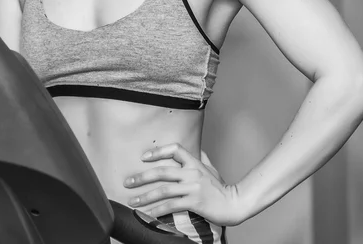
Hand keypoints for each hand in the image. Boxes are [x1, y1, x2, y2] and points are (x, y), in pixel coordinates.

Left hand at [123, 143, 245, 225]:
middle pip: (162, 171)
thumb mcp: (212, 169)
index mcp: (195, 163)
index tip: (143, 157)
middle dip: (142, 177)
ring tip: (132, 200)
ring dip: (145, 196)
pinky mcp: (194, 202)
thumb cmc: (222, 187)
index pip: (175, 149)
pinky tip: (148, 214)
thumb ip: (202, 158)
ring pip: (164, 190)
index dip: (158, 151)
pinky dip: (157, 210)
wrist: (235, 204)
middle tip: (128, 182)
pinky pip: (171, 205)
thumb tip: (197, 149)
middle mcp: (192, 173)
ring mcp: (193, 187)